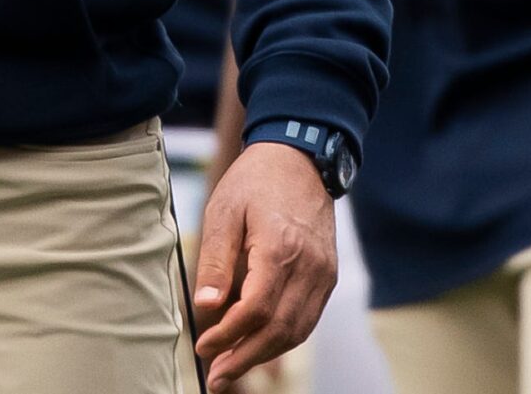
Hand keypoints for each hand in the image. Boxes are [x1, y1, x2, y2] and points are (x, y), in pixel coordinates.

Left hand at [192, 142, 336, 392]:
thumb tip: (206, 307)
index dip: (227, 336)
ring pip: (298, 330)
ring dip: (265, 355)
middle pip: (279, 330)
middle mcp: (309, 266)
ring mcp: (324, 272)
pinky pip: (309, 318)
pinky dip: (285, 337)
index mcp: (279, 248)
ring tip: (233, 366)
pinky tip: (260, 344)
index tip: (203, 347)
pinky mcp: (328, 274)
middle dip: (246, 358)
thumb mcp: (224, 212)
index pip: (254, 311)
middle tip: (217, 375)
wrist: (300, 158)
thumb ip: (216, 261)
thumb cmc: (256, 182)